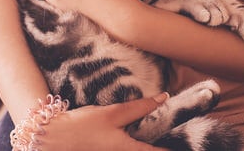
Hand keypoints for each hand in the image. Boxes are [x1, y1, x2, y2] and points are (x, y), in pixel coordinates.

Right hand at [36, 93, 169, 150]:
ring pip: (137, 150)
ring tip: (157, 135)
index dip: (175, 148)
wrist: (51, 138)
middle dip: (162, 145)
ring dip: (148, 143)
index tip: (191, 146)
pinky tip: (132, 136)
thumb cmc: (83, 126)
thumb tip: (164, 98)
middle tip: (178, 137)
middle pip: (148, 150)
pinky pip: (126, 150)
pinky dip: (135, 144)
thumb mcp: (113, 113)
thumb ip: (140, 107)